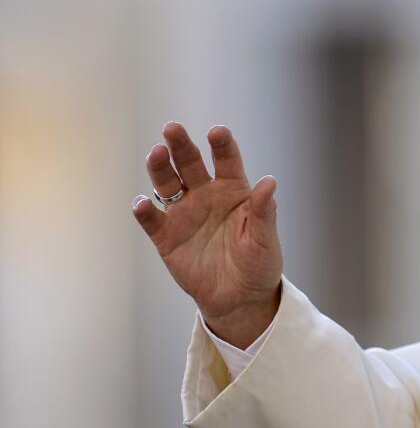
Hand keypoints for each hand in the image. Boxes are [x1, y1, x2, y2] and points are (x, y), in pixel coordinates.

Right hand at [132, 122, 282, 348]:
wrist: (240, 298)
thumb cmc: (258, 264)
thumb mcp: (265, 239)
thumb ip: (265, 211)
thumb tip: (270, 181)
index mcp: (234, 191)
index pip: (227, 161)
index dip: (222, 145)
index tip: (217, 131)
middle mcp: (206, 195)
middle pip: (190, 163)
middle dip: (181, 145)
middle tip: (172, 129)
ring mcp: (184, 214)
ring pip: (167, 184)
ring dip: (159, 168)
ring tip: (156, 153)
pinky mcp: (166, 236)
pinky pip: (152, 219)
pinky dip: (144, 210)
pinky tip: (142, 203)